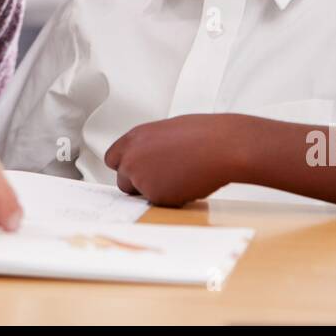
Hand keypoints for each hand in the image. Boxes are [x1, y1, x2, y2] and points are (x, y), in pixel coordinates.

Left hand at [104, 115, 244, 206]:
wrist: (223, 147)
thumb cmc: (205, 136)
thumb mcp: (168, 132)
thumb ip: (151, 146)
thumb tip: (151, 158)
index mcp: (135, 137)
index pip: (112, 158)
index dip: (126, 166)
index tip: (134, 170)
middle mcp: (132, 157)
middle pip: (122, 179)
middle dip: (137, 183)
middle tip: (160, 178)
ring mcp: (141, 177)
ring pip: (141, 193)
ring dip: (154, 191)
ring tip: (180, 177)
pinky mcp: (154, 195)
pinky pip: (158, 203)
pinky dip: (170, 199)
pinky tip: (186, 184)